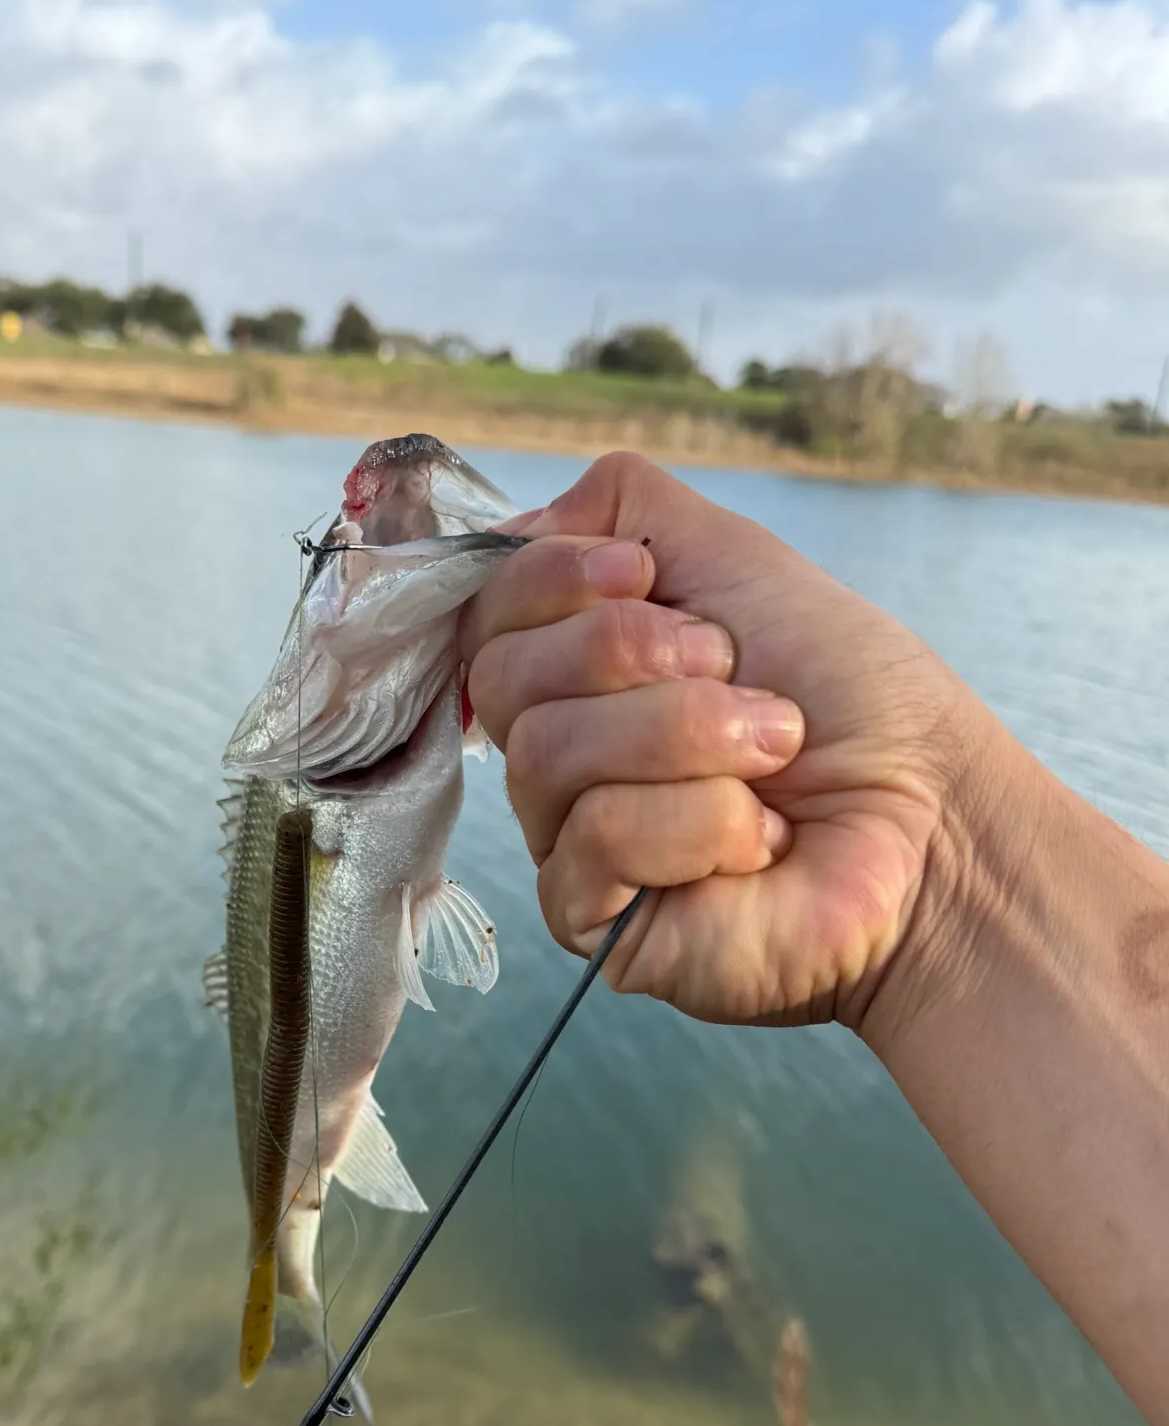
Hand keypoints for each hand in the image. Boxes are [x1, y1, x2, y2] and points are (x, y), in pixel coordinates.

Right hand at [460, 451, 999, 1031]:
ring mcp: (565, 837)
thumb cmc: (853, 699)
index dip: (551, 578)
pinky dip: (702, 820)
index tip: (647, 575)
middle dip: (631, 654)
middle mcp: (557, 750)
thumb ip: (630, 510)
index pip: (489, 611)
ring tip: (773, 754)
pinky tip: (760, 840)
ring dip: (687, 734)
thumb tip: (529, 518)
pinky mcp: (592, 916)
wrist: (936, 818)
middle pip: (503, 678)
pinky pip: (596, 838)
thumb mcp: (742, 561)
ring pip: (547, 755)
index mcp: (577, 670)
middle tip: (734, 671)